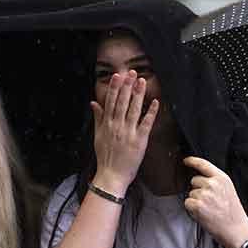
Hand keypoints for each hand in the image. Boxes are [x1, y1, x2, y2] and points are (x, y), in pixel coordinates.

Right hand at [90, 71, 159, 194]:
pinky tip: (155, 102)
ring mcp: (128, 133)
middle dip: (126, 86)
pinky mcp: (139, 141)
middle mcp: (117, 126)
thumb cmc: (105, 156)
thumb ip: (98, 118)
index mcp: (107, 124)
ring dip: (138, 94)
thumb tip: (93, 103)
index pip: (110, 101)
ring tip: (142, 81)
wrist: (111, 175)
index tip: (118, 75)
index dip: (114, 87)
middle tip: (131, 72)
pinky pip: (146, 124)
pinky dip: (150, 112)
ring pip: (133, 109)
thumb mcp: (98, 136)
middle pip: (121, 102)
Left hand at [182, 156, 247, 247]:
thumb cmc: (233, 212)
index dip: (192, 161)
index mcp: (222, 178)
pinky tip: (204, 214)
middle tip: (210, 201)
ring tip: (209, 209)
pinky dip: (192, 209)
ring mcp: (204, 195)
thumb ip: (216, 182)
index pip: (203, 164)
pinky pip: (187, 203)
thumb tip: (200, 178)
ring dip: (196, 201)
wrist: (236, 229)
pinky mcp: (197, 205)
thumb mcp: (229, 190)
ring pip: (191, 193)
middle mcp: (213, 184)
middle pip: (194, 180)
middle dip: (198, 189)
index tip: (186, 160)